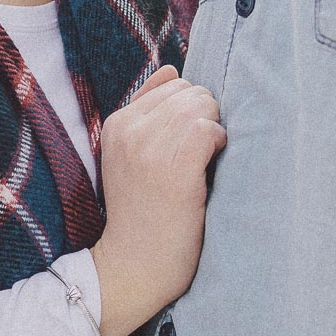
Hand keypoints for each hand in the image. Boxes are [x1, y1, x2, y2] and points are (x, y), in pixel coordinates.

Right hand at [89, 65, 225, 335]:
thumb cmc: (141, 215)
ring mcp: (150, 144)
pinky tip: (210, 169)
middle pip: (192, 92)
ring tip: (203, 164)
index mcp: (116, 123)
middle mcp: (129, 128)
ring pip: (204, 106)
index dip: (191, 113)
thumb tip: (172, 69)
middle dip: (205, 118)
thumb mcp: (129, 157)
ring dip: (214, 132)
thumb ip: (148, 110)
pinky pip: (211, 129)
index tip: (185, 146)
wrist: (132, 267)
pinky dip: (219, 146)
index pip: (173, 85)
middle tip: (199, 157)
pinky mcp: (174, 164)